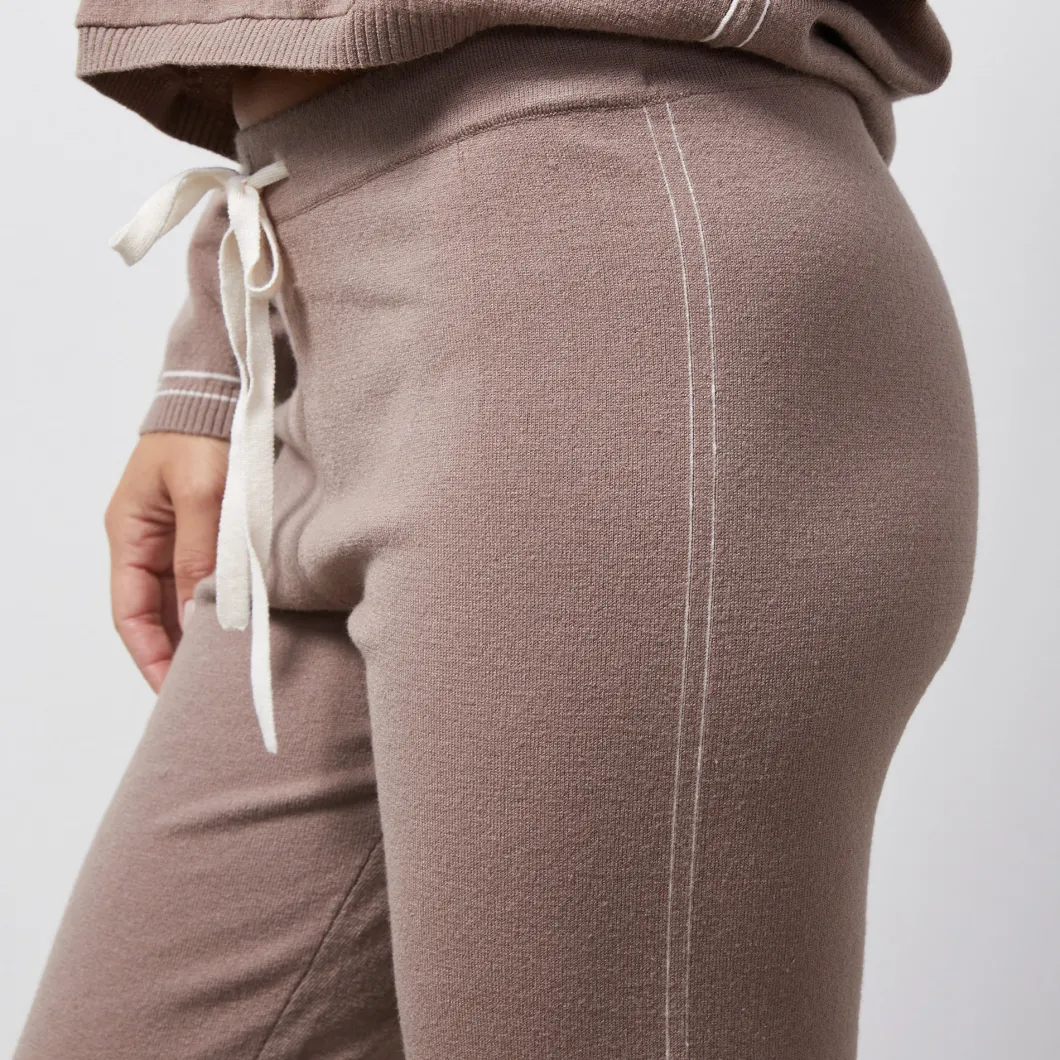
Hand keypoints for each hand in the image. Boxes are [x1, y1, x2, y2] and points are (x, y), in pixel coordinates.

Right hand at [104, 432, 229, 692]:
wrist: (219, 395)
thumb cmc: (201, 436)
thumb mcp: (202, 494)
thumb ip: (200, 552)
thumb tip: (201, 612)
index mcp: (130, 536)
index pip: (130, 613)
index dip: (149, 655)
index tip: (172, 691)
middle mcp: (149, 544)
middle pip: (157, 615)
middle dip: (178, 654)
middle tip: (205, 691)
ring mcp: (178, 539)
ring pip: (184, 601)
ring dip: (203, 632)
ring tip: (227, 668)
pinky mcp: (208, 533)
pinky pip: (209, 580)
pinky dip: (222, 605)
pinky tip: (243, 626)